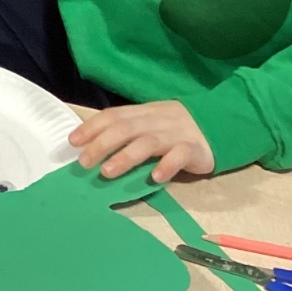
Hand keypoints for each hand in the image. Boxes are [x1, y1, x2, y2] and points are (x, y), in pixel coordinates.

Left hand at [70, 101, 214, 182]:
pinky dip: (167, 166)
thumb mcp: (149, 123)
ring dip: (126, 157)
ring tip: (108, 172)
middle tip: (84, 161)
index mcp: (143, 112)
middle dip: (102, 144)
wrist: (218, 124)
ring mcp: (176, 134)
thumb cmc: (175, 129)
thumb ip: (127, 132)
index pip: (113, 115)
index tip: (73, 141)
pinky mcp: (194, 149)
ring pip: (148, 142)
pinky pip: (180, 156)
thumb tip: (91, 147)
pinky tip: (155, 178)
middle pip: (126, 128)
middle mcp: (156, 120)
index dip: (92, 127)